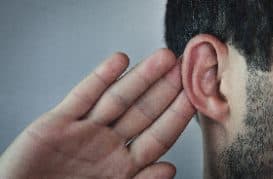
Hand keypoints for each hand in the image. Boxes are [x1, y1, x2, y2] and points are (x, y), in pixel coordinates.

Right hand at [0, 49, 194, 178]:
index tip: (194, 96)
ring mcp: (85, 130)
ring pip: (118, 98)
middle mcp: (108, 144)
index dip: (177, 116)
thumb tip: (170, 169)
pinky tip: (120, 61)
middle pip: (143, 112)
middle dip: (164, 89)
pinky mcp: (59, 121)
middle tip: (184, 67)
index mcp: (123, 166)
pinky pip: (84, 95)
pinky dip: (101, 77)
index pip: (159, 137)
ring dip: (141, 77)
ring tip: (162, 58)